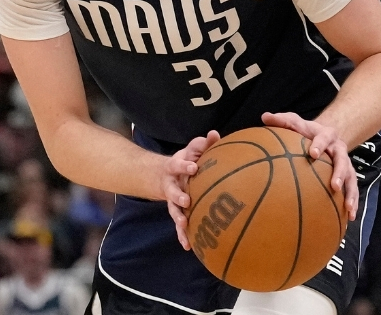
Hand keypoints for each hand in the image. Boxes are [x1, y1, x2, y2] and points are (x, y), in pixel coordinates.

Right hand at [163, 130, 219, 249]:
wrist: (165, 175)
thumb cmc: (186, 160)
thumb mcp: (192, 150)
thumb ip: (203, 144)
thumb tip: (215, 133)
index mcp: (174, 168)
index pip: (178, 164)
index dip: (185, 165)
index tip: (193, 167)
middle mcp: (171, 184)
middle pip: (172, 191)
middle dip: (178, 196)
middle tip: (187, 201)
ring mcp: (172, 200)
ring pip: (173, 210)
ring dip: (178, 218)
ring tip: (184, 226)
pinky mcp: (177, 212)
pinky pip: (178, 226)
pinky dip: (182, 235)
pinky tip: (188, 246)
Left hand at [261, 112, 357, 219]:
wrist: (328, 135)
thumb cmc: (307, 132)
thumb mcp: (296, 123)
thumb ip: (282, 121)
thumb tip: (264, 116)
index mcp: (326, 134)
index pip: (323, 138)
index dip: (319, 145)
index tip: (312, 153)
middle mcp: (339, 148)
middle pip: (342, 159)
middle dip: (339, 172)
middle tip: (334, 185)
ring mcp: (346, 162)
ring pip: (351, 176)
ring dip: (350, 191)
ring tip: (347, 206)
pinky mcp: (349, 175)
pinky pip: (353, 189)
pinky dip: (353, 201)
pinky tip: (350, 216)